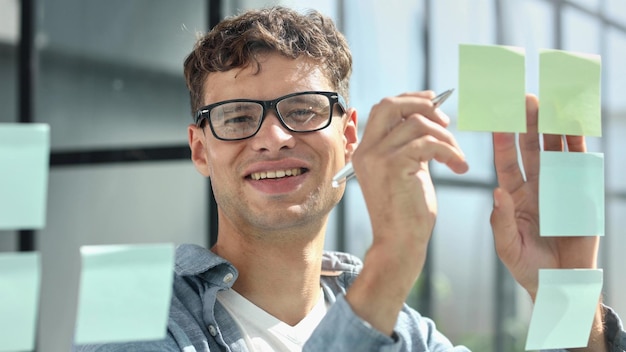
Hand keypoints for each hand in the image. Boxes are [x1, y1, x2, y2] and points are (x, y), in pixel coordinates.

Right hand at [353, 91, 468, 254]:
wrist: (400, 243)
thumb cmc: (407, 212)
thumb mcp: (405, 170)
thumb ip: (409, 144)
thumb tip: (429, 116)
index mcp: (365, 150)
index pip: (383, 108)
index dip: (410, 100)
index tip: (434, 103)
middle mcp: (366, 151)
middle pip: (390, 104)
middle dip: (422, 105)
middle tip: (446, 122)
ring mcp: (377, 157)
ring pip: (417, 123)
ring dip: (446, 136)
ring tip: (457, 157)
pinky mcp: (393, 166)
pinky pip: (429, 143)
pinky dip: (450, 151)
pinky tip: (459, 167)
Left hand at [491, 94, 605, 350]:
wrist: (562, 285)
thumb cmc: (530, 268)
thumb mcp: (509, 247)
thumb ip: (503, 221)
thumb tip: (497, 192)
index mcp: (514, 196)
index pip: (506, 161)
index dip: (501, 139)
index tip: (495, 116)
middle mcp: (536, 185)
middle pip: (530, 147)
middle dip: (527, 122)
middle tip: (524, 97)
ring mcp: (560, 186)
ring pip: (555, 149)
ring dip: (553, 126)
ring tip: (550, 101)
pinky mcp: (582, 193)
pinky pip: (580, 164)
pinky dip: (579, 144)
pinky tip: (576, 124)